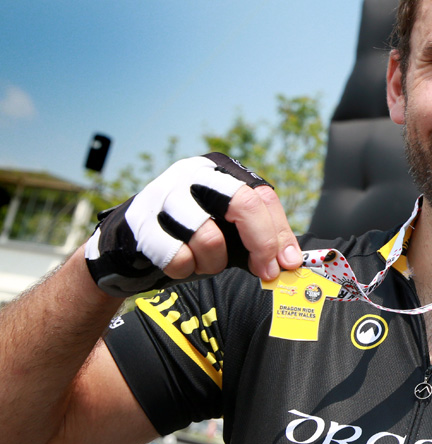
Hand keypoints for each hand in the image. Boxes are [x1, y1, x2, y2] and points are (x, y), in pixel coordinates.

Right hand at [84, 153, 300, 295]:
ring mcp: (164, 193)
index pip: (263, 196)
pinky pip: (178, 256)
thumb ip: (260, 241)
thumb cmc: (188, 238)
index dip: (280, 233)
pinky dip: (185, 270)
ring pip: (209, 236)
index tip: (288, 264)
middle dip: (261, 244)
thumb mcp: (229, 233)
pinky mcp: (140, 221)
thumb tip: (290, 262)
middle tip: (265, 272)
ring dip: (214, 262)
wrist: (127, 246)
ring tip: (206, 263)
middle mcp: (194, 174)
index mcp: (221, 171)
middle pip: (243, 203)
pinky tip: (181, 265)